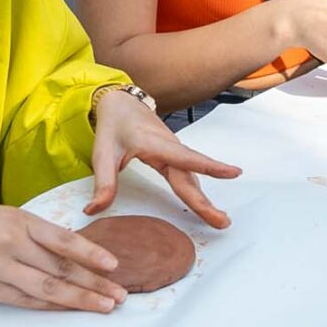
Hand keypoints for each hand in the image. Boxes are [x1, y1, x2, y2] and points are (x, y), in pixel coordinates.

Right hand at [0, 201, 127, 312]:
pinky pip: (24, 300)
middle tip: (120, 295)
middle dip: (94, 283)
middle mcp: (10, 243)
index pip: (64, 240)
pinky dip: (49, 307)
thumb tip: (62, 250)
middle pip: (61, 268)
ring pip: (47, 288)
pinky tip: (67, 311)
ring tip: (104, 306)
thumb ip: (26, 232)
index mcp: (16, 220)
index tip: (115, 265)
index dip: (92, 255)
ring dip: (79, 300)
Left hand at [87, 89, 238, 228]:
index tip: (233, 173)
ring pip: (192, 179)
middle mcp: (171, 148)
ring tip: (218, 219)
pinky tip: (203, 205)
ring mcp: (174, 153)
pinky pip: (188, 176)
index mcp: (156, 144)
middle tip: (222, 221)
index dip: (210, 167)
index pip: (186, 158)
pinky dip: (197, 192)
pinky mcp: (173, 157)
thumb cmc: (114, 125)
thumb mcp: (102, 153)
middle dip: (206, 202)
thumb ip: (102, 182)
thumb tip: (94, 210)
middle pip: (192, 178)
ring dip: (204, 200)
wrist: (120, 104)